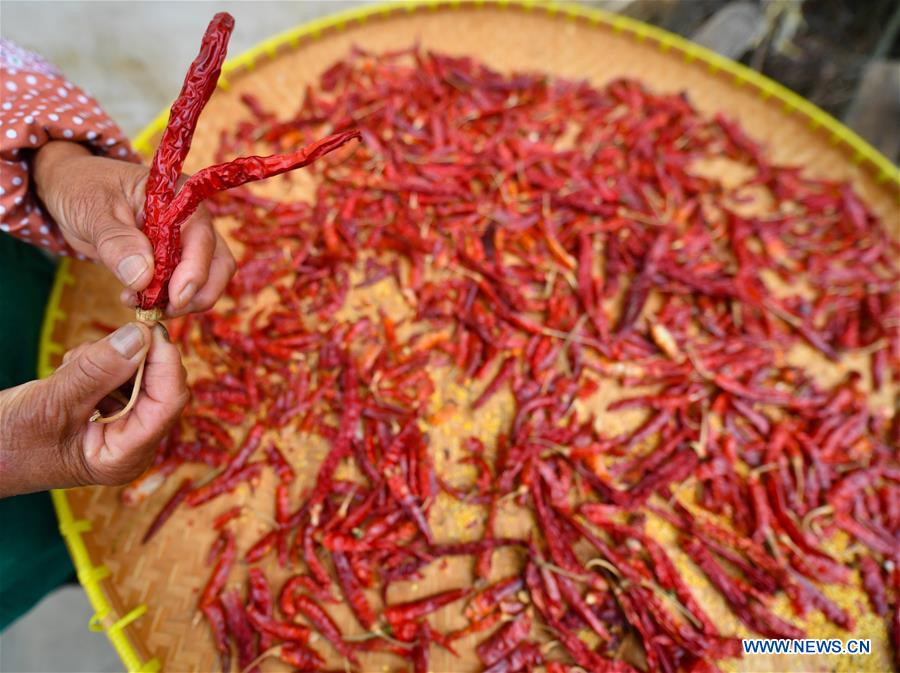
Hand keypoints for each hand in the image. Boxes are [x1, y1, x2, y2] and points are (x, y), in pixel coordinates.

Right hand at [0, 323, 187, 496]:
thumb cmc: (7, 443)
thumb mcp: (52, 402)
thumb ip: (98, 371)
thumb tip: (140, 337)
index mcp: (125, 457)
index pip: (168, 403)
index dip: (165, 362)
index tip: (148, 326)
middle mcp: (132, 446)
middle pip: (160, 388)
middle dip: (135, 360)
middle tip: (100, 346)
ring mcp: (121, 431)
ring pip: (140, 378)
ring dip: (113, 361)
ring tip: (73, 366)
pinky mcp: (107, 416)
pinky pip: (121, 380)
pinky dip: (101, 366)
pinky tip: (72, 370)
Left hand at [33, 141, 235, 316]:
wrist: (70, 190)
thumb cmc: (82, 188)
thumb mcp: (92, 210)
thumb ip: (117, 241)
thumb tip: (143, 277)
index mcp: (181, 198)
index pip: (203, 240)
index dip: (194, 273)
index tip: (174, 299)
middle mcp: (192, 220)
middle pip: (218, 264)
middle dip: (197, 293)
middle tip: (162, 310)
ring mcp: (185, 242)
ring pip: (208, 279)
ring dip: (183, 301)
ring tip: (144, 306)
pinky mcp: (173, 261)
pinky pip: (184, 287)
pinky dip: (167, 301)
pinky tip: (136, 300)